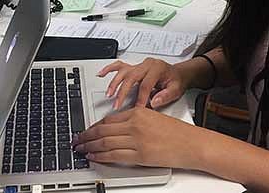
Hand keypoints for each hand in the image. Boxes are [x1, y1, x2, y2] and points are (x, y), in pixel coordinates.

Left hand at [73, 107, 209, 169]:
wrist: (192, 144)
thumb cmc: (177, 132)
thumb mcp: (154, 117)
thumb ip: (136, 120)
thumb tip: (118, 127)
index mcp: (138, 112)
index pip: (109, 118)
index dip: (94, 126)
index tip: (87, 130)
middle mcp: (135, 124)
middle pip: (103, 129)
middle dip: (86, 135)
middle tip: (77, 140)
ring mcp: (137, 140)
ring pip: (105, 141)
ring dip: (89, 145)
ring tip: (81, 149)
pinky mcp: (140, 155)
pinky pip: (114, 155)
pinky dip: (101, 155)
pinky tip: (94, 156)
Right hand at [98, 58, 187, 109]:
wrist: (178, 74)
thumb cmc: (176, 81)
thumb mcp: (176, 89)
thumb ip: (166, 95)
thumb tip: (154, 101)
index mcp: (157, 68)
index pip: (146, 84)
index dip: (141, 98)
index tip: (137, 108)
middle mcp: (146, 65)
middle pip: (131, 77)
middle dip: (123, 92)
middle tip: (117, 104)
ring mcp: (139, 65)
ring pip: (123, 71)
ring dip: (114, 83)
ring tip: (109, 94)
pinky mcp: (134, 67)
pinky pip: (119, 66)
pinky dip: (109, 69)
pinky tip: (101, 74)